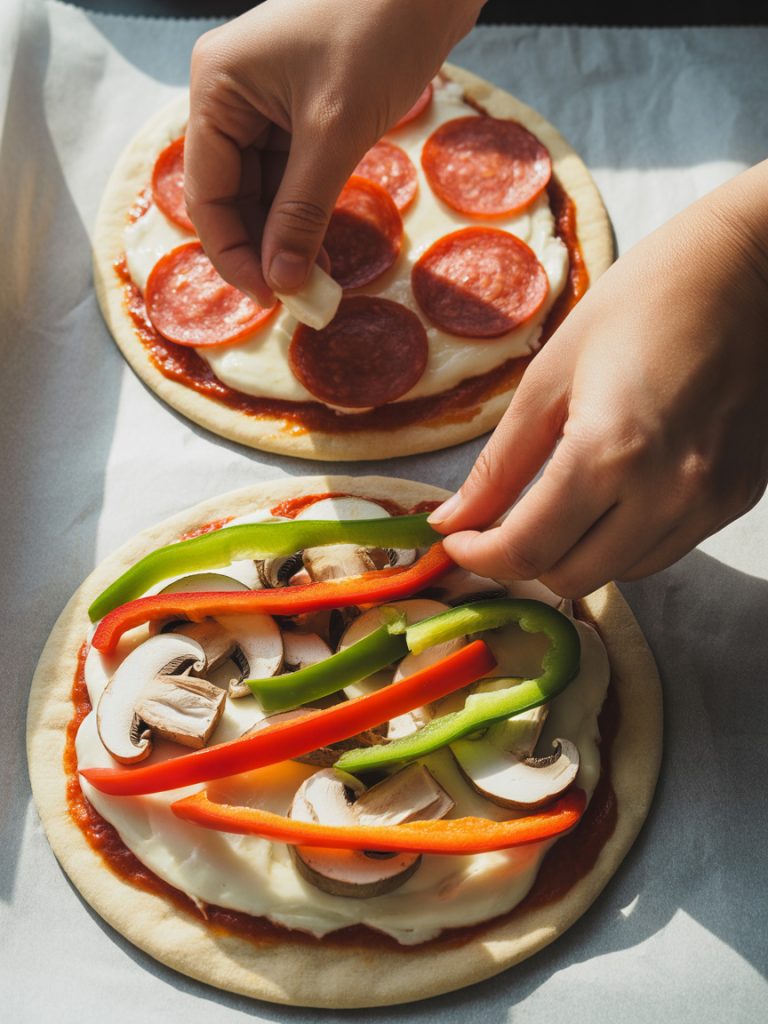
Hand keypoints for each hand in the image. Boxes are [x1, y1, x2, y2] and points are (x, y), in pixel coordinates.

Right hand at [185, 0, 483, 304]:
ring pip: (265, 191)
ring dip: (288, 238)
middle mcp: (232, 97)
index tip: (270, 299)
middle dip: (263, 248)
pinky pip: (294, 176)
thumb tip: (283, 281)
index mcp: (217, 89)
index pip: (207, 191)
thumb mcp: (334, 130)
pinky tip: (325, 249)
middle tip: (298, 297)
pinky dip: (309, 213)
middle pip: (232, 195)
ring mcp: (268, 104)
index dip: (233, 252)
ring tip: (318, 280)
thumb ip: (303, 210)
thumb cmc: (376, 30)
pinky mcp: (304, 111)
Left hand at [429, 160, 767, 596]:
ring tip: (553, 508)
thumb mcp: (550, 376)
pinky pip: (663, 550)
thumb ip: (500, 464)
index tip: (457, 542)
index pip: (529, 549)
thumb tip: (453, 520)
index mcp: (611, 452)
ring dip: (574, 555)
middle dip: (522, 562)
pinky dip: (622, 542)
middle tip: (496, 527)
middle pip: (572, 577)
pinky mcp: (738, 499)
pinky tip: (610, 496)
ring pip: (619, 573)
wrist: (750, 272)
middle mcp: (667, 492)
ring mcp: (709, 501)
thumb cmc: (641, 303)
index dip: (480, 558)